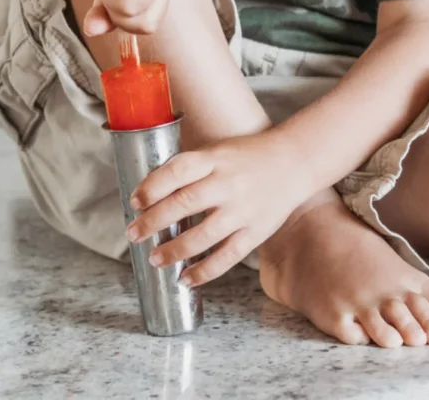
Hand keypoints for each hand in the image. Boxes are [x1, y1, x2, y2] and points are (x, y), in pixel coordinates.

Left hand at [126, 129, 308, 284]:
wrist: (295, 162)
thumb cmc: (248, 155)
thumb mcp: (218, 151)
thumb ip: (191, 168)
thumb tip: (151, 190)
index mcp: (215, 159)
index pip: (178, 171)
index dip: (152, 186)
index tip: (134, 201)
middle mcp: (228, 183)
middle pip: (185, 203)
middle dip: (154, 221)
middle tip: (133, 234)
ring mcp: (243, 210)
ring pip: (204, 235)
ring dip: (175, 250)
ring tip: (154, 259)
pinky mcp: (256, 232)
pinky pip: (228, 256)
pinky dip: (205, 271)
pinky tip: (186, 278)